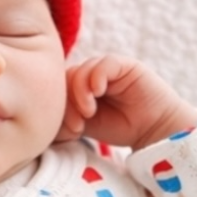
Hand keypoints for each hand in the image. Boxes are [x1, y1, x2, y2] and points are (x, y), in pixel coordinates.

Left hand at [56, 56, 196, 150]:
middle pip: (65, 78)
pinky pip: (102, 64)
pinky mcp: (124, 65)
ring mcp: (107, 69)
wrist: (155, 132)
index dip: (60, 108)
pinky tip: (98, 93)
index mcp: (81, 88)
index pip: (58, 89)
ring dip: (80, 93)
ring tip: (90, 113)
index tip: (72, 131)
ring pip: (80, 71)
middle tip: (79, 124)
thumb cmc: (122, 130)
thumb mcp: (86, 127)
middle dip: (68, 103)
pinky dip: (95, 78)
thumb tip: (42, 121)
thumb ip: (65, 119)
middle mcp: (92, 75)